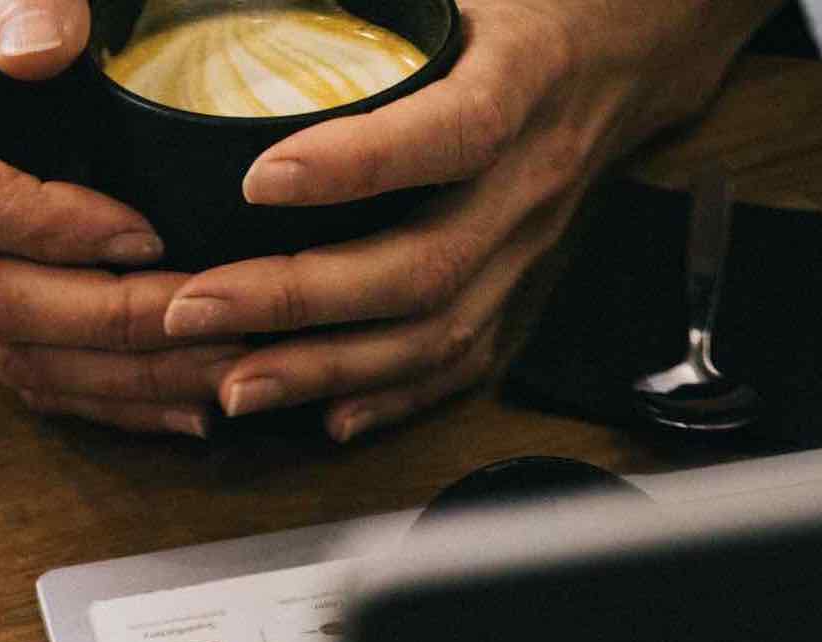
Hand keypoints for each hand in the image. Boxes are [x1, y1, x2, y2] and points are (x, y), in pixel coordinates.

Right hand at [0, 0, 242, 435]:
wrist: (5, 63)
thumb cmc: (24, 17)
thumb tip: (38, 50)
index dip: (40, 224)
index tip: (140, 228)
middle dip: (106, 318)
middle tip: (210, 314)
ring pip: (18, 361)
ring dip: (126, 376)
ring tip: (222, 371)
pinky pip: (46, 387)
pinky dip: (123, 403)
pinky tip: (196, 404)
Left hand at [163, 0, 780, 440]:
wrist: (630, 51)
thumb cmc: (526, 6)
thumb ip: (368, 1)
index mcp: (524, 81)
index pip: (451, 130)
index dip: (360, 162)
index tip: (257, 179)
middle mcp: (527, 185)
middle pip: (420, 265)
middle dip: (296, 298)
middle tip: (190, 309)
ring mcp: (527, 256)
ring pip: (430, 334)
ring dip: (323, 369)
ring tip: (229, 385)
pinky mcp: (521, 300)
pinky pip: (457, 368)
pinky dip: (386, 400)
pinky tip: (323, 419)